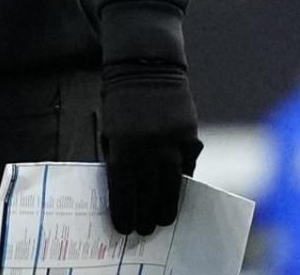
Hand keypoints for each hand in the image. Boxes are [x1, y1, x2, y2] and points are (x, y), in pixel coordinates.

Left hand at [100, 60, 202, 235]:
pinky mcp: (189, 137)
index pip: (122, 187)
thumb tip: (124, 190)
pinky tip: (175, 196)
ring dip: (166, 206)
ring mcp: (172, 142)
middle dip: (145, 214)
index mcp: (122, 144)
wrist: (146, 68)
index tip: (123, 228)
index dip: (123, 210)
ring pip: (172, 184)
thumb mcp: (110, 130)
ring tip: (162, 222)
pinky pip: (186, 167)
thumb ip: (116, 157)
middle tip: (143, 231)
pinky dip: (181, 183)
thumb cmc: (120, 101)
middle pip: (148, 191)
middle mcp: (148, 147)